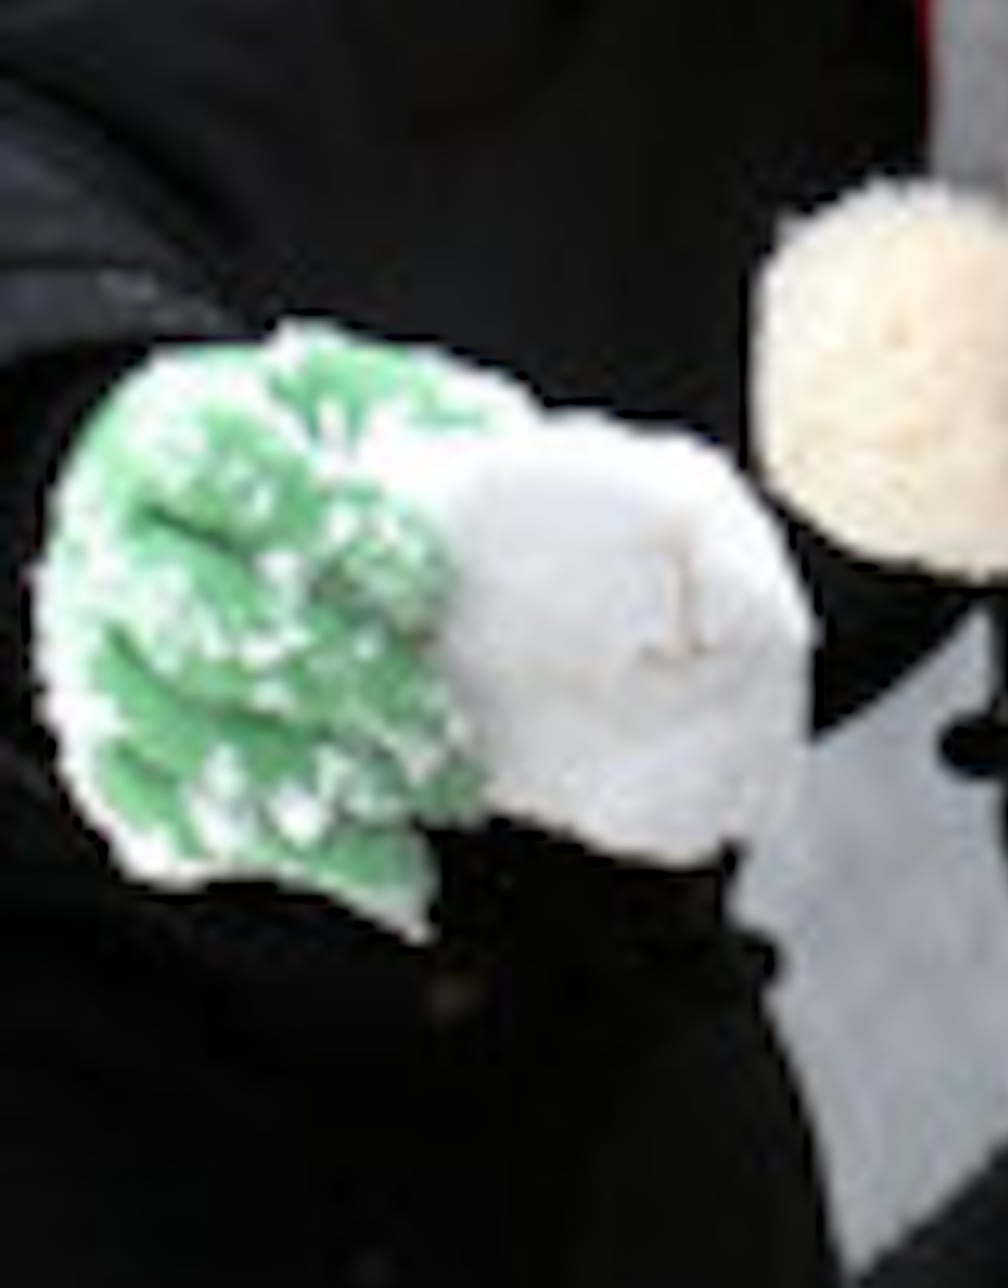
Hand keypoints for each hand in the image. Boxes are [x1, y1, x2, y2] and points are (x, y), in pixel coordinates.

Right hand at [39, 330, 811, 931]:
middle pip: (206, 624)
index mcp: (173, 436)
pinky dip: (296, 857)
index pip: (225, 468)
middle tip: (444, 718)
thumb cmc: (307, 468)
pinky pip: (181, 825)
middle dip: (344, 679)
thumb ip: (457, 441)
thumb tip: (629, 501)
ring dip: (327, 778)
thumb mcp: (374, 418)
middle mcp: (116, 547)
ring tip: (441, 789)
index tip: (425, 574)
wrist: (181, 515)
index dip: (327, 526)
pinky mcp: (114, 753)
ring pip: (190, 736)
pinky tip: (394, 869)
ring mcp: (99, 656)